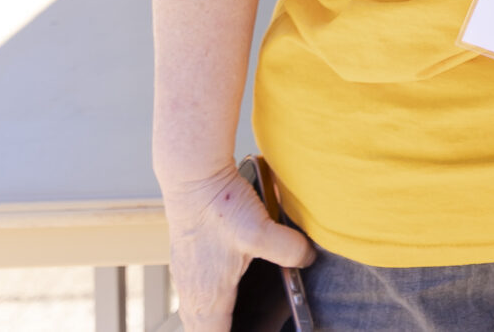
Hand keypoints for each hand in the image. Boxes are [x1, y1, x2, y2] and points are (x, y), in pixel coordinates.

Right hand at [162, 163, 316, 331]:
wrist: (192, 177)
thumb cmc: (219, 207)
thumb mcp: (260, 231)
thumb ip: (289, 249)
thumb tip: (307, 259)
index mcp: (209, 296)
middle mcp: (192, 290)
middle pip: (199, 328)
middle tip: (243, 329)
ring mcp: (186, 273)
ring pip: (194, 310)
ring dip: (209, 319)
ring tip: (230, 320)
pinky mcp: (187, 256)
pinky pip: (193, 290)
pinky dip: (206, 298)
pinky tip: (221, 287)